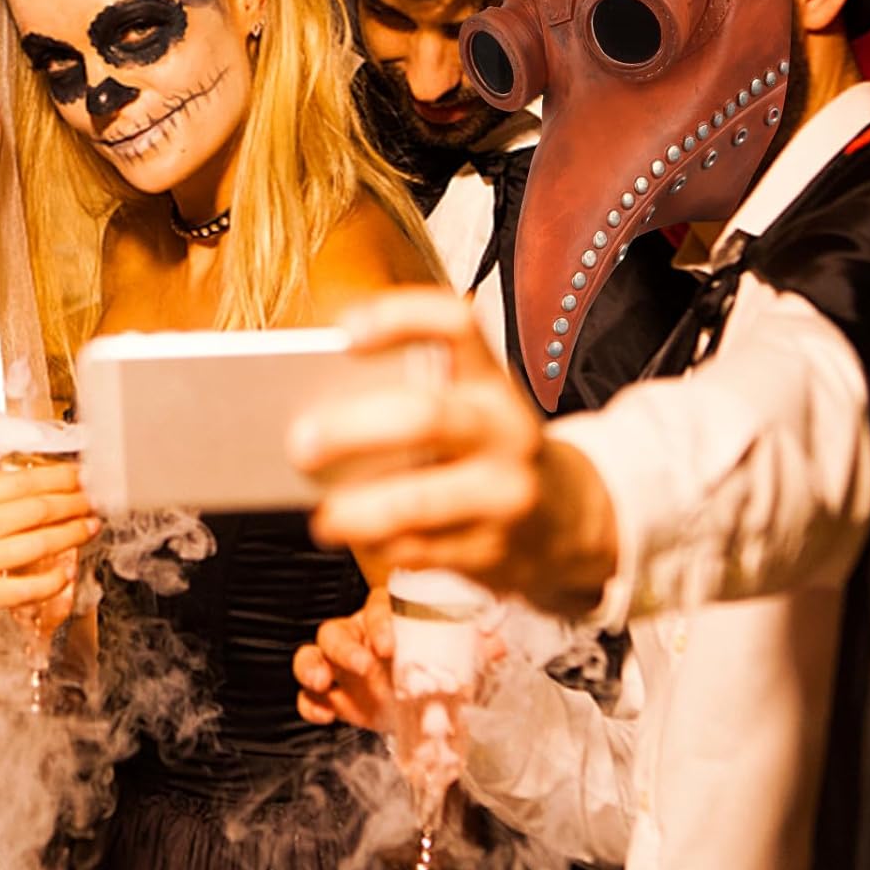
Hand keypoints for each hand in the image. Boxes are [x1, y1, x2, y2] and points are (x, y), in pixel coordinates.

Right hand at [0, 464, 100, 645]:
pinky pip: (28, 586)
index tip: (82, 475)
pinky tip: (67, 571)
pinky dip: (54, 579)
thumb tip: (33, 484)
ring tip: (90, 527)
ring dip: (73, 533)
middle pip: (38, 508)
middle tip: (94, 500)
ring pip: (40, 541)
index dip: (60, 477)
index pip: (22, 480)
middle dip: (75, 502)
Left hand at [289, 288, 616, 616]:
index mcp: (491, 382)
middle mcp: (505, 430)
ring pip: (419, 501)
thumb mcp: (471, 411)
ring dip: (358, 509)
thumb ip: (410, 400)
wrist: (570, 521)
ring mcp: (504, 494)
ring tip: (322, 514)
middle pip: (426, 417)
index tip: (345, 330)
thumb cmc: (491, 454)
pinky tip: (356, 535)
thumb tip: (312, 413)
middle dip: (353, 429)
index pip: (455, 325)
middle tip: (300, 442)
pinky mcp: (492, 550)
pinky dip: (379, 543)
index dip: (400, 318)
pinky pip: (421, 549)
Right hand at [295, 586, 507, 731]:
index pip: (376, 607)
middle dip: (345, 647)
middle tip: (362, 665)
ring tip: (322, 682)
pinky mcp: (332, 695)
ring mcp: (340, 666)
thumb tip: (499, 643)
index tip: (389, 644)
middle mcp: (358, 636)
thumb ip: (473, 651)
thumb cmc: (434, 673)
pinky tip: (323, 715)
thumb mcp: (458, 662)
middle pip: (336, 629)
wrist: (421, 710)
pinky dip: (309, 703)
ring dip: (312, 665)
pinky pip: (308, 695)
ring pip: (312, 653)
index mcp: (388, 620)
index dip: (379, 622)